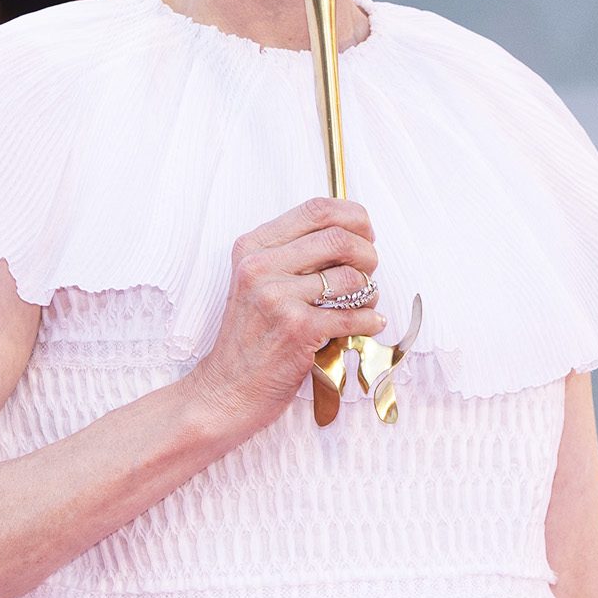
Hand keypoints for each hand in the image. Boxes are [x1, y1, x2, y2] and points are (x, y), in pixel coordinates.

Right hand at [189, 196, 383, 438]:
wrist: (227, 389)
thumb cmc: (251, 336)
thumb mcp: (258, 281)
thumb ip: (295, 254)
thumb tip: (354, 234)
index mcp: (253, 246)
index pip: (316, 208)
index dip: (352, 216)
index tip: (365, 232)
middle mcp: (260, 266)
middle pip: (338, 237)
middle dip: (367, 253)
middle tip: (370, 271)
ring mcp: (277, 297)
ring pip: (350, 277)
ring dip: (369, 291)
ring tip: (364, 304)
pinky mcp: (296, 329)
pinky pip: (353, 315)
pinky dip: (370, 320)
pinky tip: (369, 324)